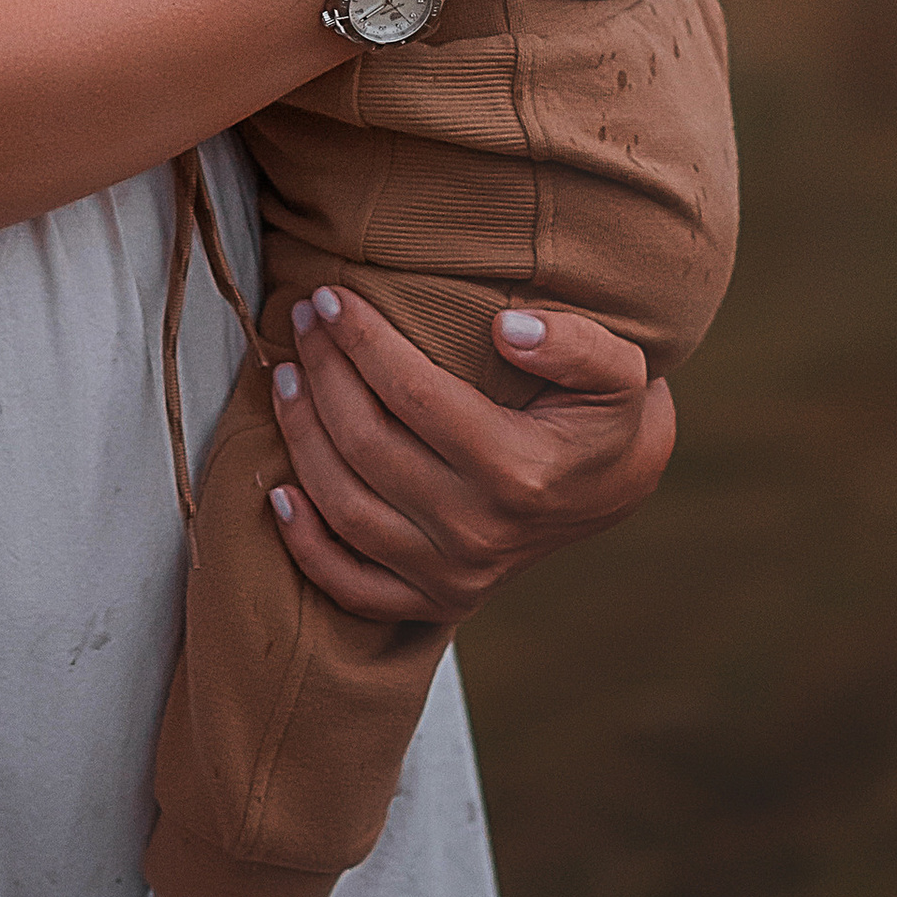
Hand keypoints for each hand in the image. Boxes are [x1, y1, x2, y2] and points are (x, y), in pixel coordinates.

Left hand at [264, 285, 672, 625]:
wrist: (618, 485)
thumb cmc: (606, 413)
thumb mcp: (618, 368)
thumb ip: (575, 344)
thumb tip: (507, 328)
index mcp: (520, 471)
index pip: (413, 396)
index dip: (363, 341)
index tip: (330, 296)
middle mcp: (481, 532)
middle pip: (368, 446)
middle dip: (323, 373)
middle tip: (303, 320)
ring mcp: (456, 576)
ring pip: (347, 509)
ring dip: (302, 439)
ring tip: (284, 377)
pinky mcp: (438, 601)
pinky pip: (353, 588)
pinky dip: (307, 547)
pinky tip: (278, 494)